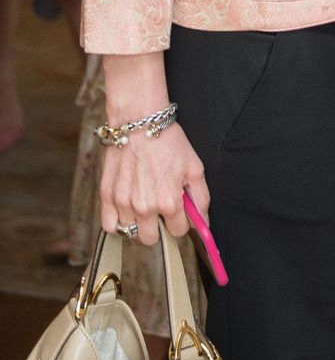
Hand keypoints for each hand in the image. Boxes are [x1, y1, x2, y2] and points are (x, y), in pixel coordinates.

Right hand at [99, 123, 209, 245]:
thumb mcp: (195, 167)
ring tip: (143, 199)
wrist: (138, 121)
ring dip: (138, 222)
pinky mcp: (106, 196)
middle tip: (159, 206)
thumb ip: (201, 199)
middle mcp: (145, 207)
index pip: (178, 232)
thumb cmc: (168, 141)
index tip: (178, 209)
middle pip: (152, 239)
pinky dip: (118, 221)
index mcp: (169, 202)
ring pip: (131, 232)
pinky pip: (110, 226)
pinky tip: (126, 207)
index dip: (180, 220)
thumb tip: (203, 223)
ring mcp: (123, 203)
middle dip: (159, 226)